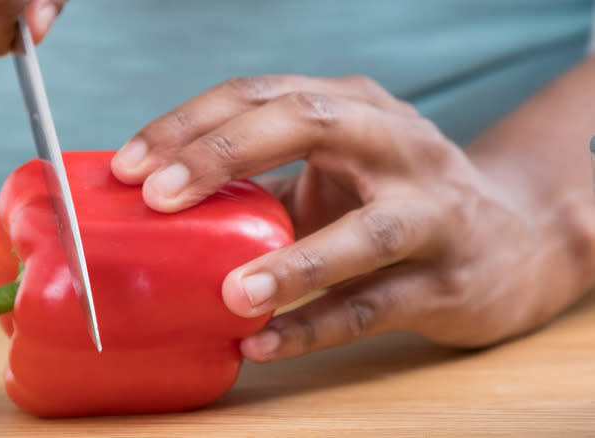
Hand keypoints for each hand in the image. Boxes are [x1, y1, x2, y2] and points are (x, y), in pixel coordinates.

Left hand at [110, 75, 594, 361]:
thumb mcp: (335, 170)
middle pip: (309, 124)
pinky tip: (264, 342)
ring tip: (230, 293)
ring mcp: (433, 211)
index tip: (131, 165)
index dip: (193, 123)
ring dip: (292, 262)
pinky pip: (375, 306)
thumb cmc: (397, 199)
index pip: (263, 94)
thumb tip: (159, 206)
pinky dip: (316, 326)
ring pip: (365, 232)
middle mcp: (398, 143)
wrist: (513, 237)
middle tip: (158, 196)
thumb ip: (263, 181)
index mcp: (356, 107)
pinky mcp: (449, 279)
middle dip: (226, 154)